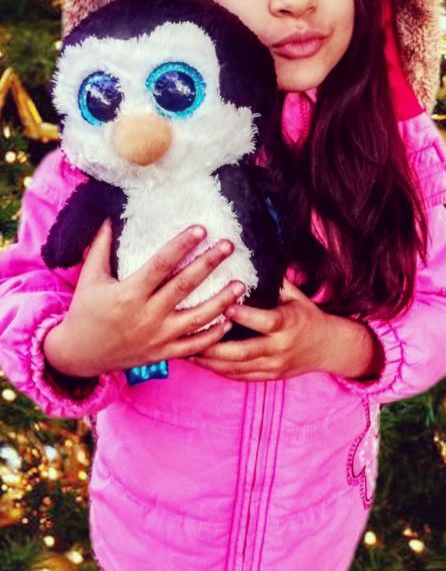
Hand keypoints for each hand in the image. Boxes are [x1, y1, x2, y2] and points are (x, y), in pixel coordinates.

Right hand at [43, 220, 245, 378]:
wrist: (80, 355)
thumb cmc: (86, 311)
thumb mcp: (90, 277)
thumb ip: (101, 246)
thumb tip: (109, 215)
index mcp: (128, 294)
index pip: (160, 265)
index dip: (181, 246)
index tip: (201, 229)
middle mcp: (146, 316)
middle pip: (184, 287)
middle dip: (208, 264)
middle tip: (228, 245)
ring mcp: (157, 337)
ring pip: (196, 319)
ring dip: (221, 301)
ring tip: (241, 284)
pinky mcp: (163, 354)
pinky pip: (194, 346)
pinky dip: (214, 335)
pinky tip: (230, 320)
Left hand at [188, 278, 334, 380]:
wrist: (327, 347)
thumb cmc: (306, 315)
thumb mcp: (295, 295)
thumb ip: (273, 281)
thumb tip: (249, 258)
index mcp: (288, 324)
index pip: (264, 322)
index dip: (244, 316)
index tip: (223, 306)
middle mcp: (280, 348)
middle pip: (243, 352)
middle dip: (214, 346)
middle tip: (189, 335)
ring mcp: (273, 366)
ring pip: (236, 368)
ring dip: (210, 361)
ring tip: (184, 350)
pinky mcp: (268, 377)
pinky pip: (239, 377)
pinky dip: (218, 370)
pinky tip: (200, 361)